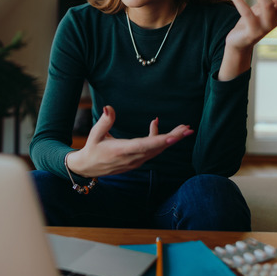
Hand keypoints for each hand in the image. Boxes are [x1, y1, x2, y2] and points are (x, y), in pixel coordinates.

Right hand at [66, 105, 193, 177]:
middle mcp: (132, 158)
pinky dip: (158, 139)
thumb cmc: (92, 149)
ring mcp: (136, 161)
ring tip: (184, 128)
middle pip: (157, 148)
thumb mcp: (95, 134)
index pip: (144, 145)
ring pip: (157, 149)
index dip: (159, 141)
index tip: (173, 138)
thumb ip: (105, 120)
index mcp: (121, 150)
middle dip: (173, 138)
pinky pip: (152, 150)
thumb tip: (109, 107)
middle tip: (188, 129)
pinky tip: (156, 126)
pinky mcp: (137, 161)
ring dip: (171, 139)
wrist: (88, 168)